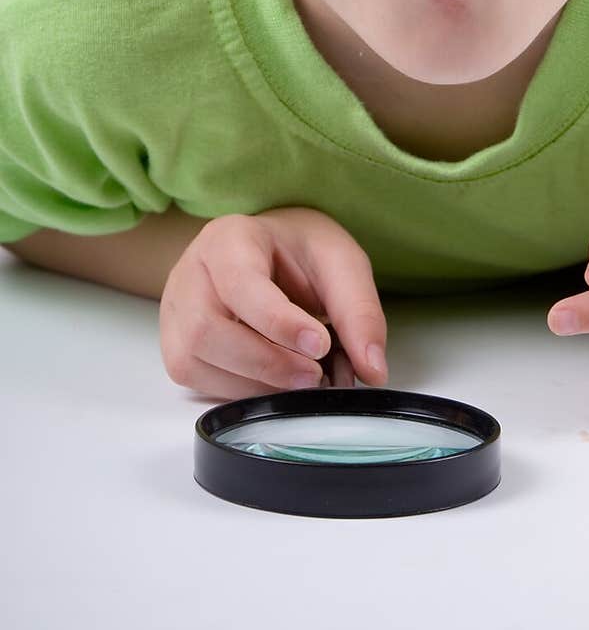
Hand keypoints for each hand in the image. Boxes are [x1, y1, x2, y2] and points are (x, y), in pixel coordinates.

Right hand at [159, 207, 387, 399]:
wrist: (268, 251)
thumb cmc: (299, 252)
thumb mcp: (340, 263)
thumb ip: (359, 311)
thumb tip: (373, 370)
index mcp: (228, 238)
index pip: (240, 284)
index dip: (278, 321)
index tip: (320, 344)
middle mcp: (190, 273)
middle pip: (208, 330)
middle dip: (267, 362)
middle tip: (316, 375)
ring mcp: (175, 312)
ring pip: (194, 361)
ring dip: (254, 383)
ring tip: (301, 379)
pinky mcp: (175, 346)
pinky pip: (197, 380)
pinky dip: (240, 391)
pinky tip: (274, 382)